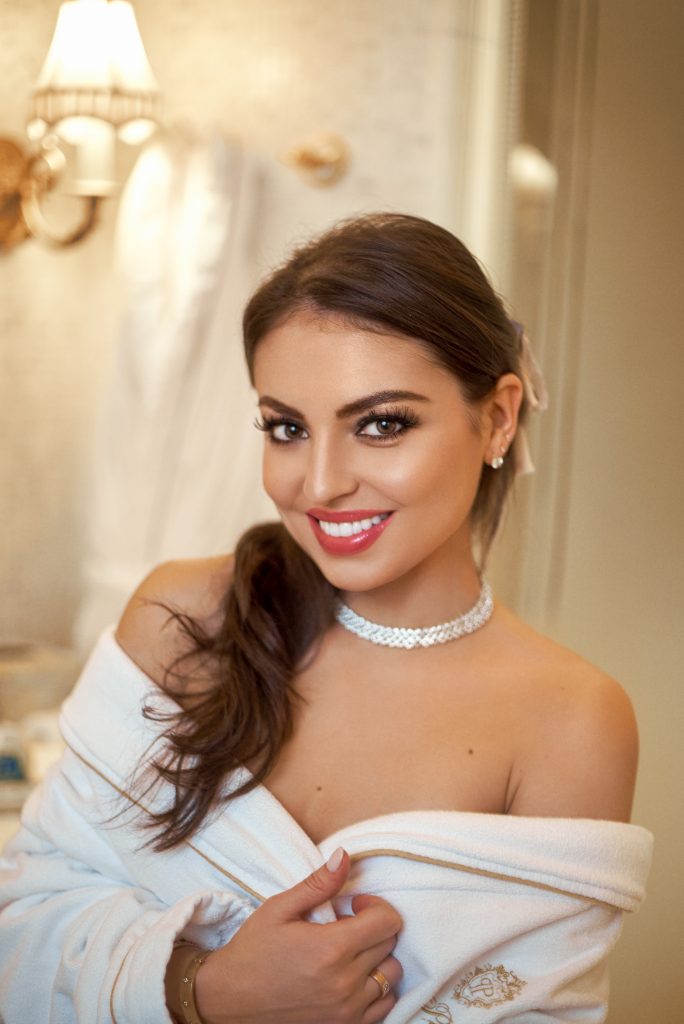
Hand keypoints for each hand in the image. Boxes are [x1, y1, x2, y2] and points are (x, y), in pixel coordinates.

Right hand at [194, 848, 402, 1023]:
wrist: (228, 999)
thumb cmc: (252, 951)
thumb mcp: (279, 908)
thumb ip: (318, 883)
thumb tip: (344, 856)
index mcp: (331, 949)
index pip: (387, 921)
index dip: (374, 905)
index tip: (354, 904)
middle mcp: (344, 983)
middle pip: (390, 945)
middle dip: (373, 927)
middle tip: (345, 924)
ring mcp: (346, 1010)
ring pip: (391, 974)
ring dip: (377, 957)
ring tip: (349, 951)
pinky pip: (384, 1005)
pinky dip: (376, 988)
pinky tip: (352, 976)